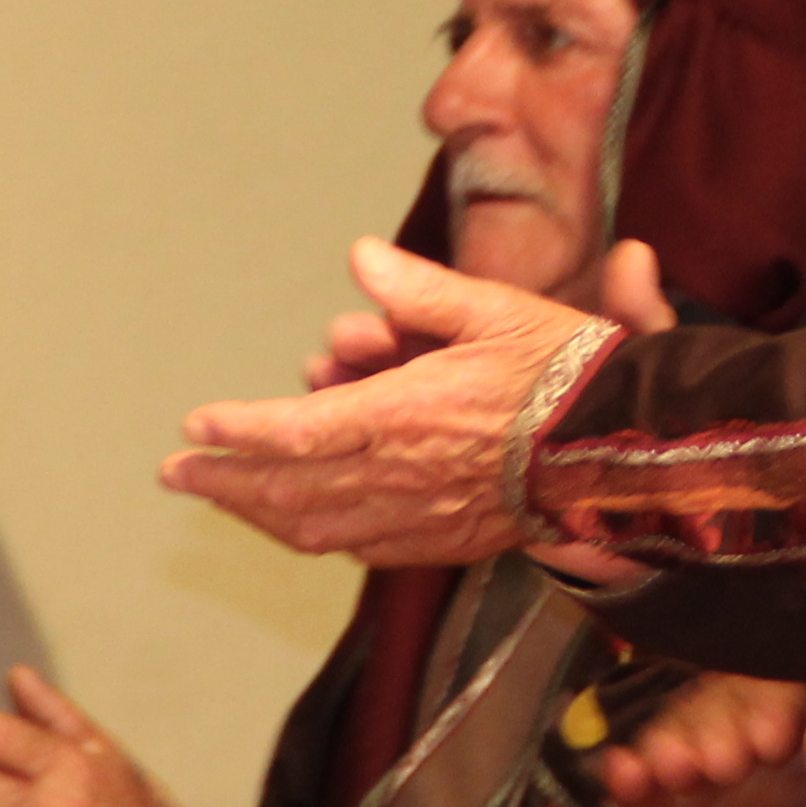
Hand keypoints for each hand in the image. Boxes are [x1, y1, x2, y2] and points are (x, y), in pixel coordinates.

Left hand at [168, 240, 611, 563]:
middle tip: (175, 472)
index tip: (193, 424)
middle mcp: (405, 476)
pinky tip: (295, 523)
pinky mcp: (447, 541)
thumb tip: (361, 257)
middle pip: (289, 490)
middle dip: (224, 481)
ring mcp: (424, 518)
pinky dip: (314, 535)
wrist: (630, 454)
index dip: (239, 432)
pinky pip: (362, 549)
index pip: (298, 432)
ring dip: (258, 512)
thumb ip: (421, 290)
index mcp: (409, 415)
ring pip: (317, 527)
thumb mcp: (498, 311)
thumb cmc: (569, 374)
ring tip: (218, 495)